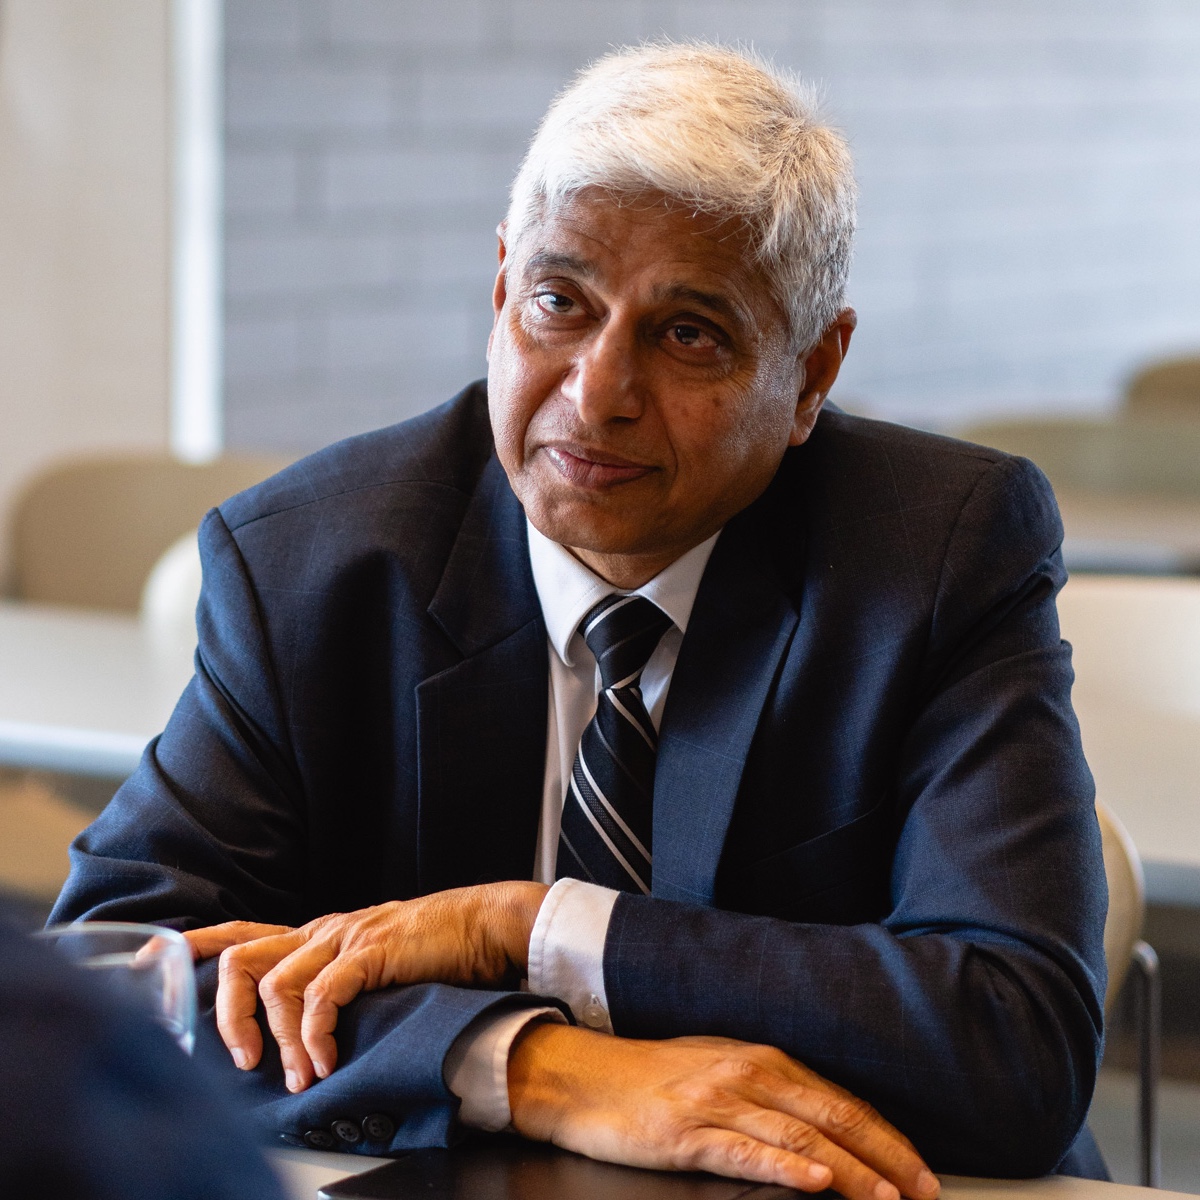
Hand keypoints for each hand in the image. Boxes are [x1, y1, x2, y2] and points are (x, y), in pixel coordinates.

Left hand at [184, 881, 548, 1090]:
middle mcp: (321, 930)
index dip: (195, 947)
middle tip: (243, 1061)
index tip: (150, 963)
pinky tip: (324, 1060)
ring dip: (280, 1040)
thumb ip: (338, 982)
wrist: (484, 924)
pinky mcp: (370, 952)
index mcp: (317, 933)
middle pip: (241, 959)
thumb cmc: (434, 949)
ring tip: (297, 1076)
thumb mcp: (373, 962)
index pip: (242, 933)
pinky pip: (323, 995)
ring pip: (276, 984)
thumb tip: (307, 1033)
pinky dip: (314, 1034)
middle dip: (226, 1014)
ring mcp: (345, 938)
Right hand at [508, 1025, 938, 1199]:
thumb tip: (822, 1129)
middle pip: (831, 1116)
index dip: (883, 1135)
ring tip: (888, 1198)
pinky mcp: (687, 1133)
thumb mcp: (716, 1070)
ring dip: (852, 1171)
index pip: (838, 1099)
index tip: (918, 1168)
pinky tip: (816, 1184)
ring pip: (800, 1138)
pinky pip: (746, 1153)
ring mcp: (718, 1102)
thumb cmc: (648, 1077)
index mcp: (759, 1059)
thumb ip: (768, 1093)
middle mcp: (747, 1074)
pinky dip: (788, 1169)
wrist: (582, 1076)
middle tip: (924, 1189)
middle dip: (885, 1156)